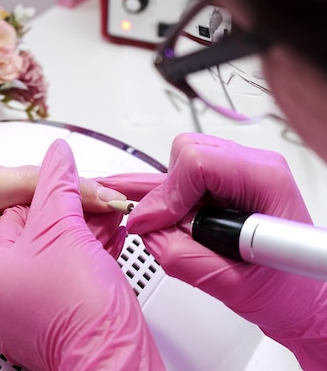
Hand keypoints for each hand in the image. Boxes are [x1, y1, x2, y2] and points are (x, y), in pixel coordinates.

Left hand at [0, 140, 164, 370]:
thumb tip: (57, 155)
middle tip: (94, 212)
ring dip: (78, 240)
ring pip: (46, 261)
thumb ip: (58, 187)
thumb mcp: (67, 232)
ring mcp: (14, 316)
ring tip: (103, 230)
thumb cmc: (83, 311)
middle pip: (31, 238)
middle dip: (68, 219)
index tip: (76, 194)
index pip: (13, 214)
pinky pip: (54, 284)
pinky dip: (78, 265)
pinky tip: (100, 253)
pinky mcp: (38, 328)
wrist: (110, 361)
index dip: (51, 200)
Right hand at [100, 133, 326, 369]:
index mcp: (265, 182)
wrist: (302, 297)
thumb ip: (185, 259)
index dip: (166, 194)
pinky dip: (166, 198)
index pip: (197, 163)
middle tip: (148, 221)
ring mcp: (240, 173)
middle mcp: (254, 168)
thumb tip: (148, 232)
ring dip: (164, 193)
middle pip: (187, 152)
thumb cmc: (287, 290)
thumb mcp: (234, 287)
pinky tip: (148, 210)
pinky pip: (185, 178)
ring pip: (181, 161)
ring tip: (152, 220)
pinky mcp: (226, 185)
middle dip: (163, 190)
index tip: (150, 224)